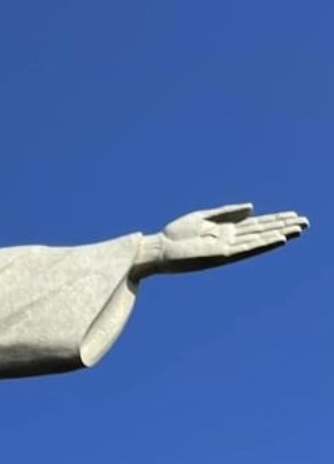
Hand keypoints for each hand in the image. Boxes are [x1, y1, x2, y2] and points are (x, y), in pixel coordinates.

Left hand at [132, 203, 307, 278]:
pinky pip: (246, 249)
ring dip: (278, 234)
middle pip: (261, 232)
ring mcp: (226, 248)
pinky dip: (263, 244)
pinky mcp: (220, 255)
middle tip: (306, 222)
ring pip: (258, 240)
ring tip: (298, 229)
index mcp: (225, 231)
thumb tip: (252, 207)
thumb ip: (226, 212)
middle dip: (282, 226)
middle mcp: (229, 240)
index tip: (293, 215)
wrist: (157, 250)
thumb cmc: (175, 235)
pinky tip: (278, 239)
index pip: (255, 225)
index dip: (275, 220)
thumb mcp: (202, 218)